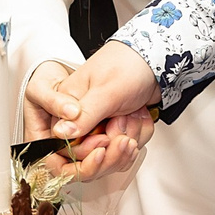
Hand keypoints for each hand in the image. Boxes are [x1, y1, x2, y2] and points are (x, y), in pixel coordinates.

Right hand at [31, 40, 162, 140]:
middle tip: (123, 122)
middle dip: (114, 142)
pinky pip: (126, 146)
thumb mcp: (105, 92)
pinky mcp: (116, 127)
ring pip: (111, 153)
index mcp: (68, 106)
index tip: (105, 140)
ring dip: (129, 136)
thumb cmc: (127, 66)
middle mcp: (81, 118)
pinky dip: (139, 133)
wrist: (154, 60)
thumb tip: (60, 134)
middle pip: (90, 154)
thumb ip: (84, 116)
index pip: (66, 145)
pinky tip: (140, 116)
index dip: (87, 149)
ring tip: (133, 114)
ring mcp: (100, 124)